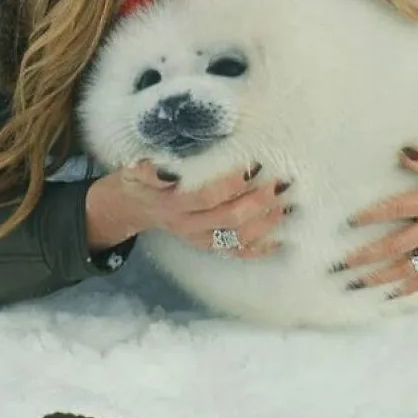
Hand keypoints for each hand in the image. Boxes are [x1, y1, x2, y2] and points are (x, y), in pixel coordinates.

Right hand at [85, 160, 293, 258]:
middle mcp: (187, 224)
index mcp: (171, 203)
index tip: (252, 165)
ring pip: (236, 237)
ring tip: (285, 204)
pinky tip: (279, 238)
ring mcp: (198, 238)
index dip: (230, 184)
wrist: (132, 206)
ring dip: (264, 222)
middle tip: (279, 182)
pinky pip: (235, 252)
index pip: (205, 197)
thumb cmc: (139, 178)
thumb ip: (151, 168)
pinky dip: (259, 248)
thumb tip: (171, 169)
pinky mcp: (206, 245)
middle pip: (227, 218)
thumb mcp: (135, 167)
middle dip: (257, 201)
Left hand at [331, 136, 417, 296]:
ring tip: (357, 284)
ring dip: (383, 277)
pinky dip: (413, 287)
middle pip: (398, 246)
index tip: (349, 222)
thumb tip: (402, 154)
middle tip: (341, 264)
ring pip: (412, 267)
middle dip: (368, 256)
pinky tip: (393, 295)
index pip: (398, 209)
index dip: (372, 216)